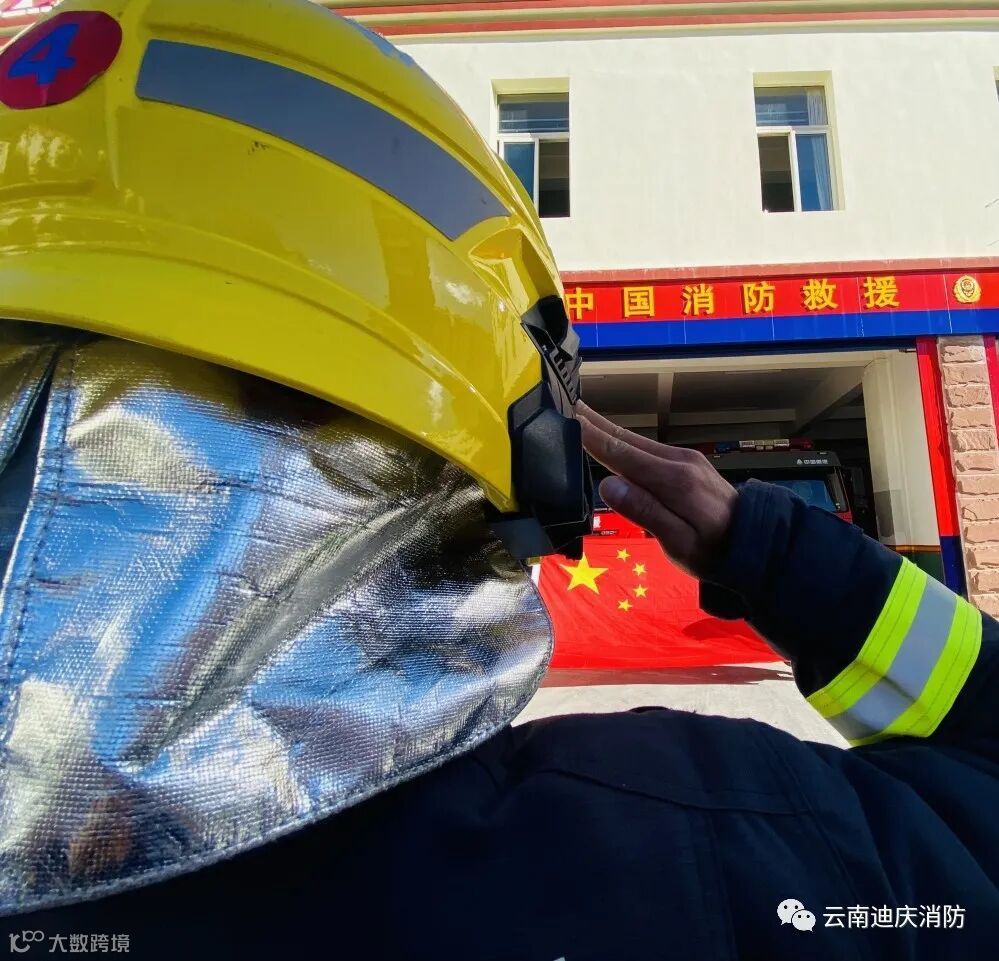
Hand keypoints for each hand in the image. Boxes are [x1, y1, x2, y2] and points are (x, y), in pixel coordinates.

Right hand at [577, 402, 737, 577]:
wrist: (756, 543)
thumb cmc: (713, 552)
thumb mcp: (678, 543)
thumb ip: (645, 512)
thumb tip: (608, 484)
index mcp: (673, 480)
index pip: (622, 454)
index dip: (592, 437)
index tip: (569, 418)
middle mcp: (679, 461)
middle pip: (628, 440)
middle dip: (596, 423)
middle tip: (567, 404)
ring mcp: (686, 459)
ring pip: (638, 441)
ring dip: (608, 429)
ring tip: (582, 416)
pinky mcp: (689, 464)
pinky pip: (649, 448)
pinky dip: (625, 440)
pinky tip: (614, 438)